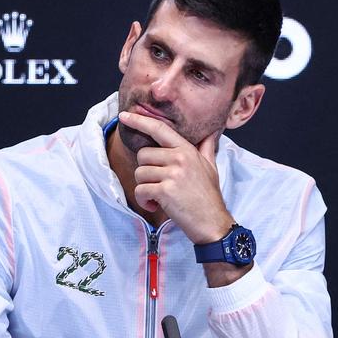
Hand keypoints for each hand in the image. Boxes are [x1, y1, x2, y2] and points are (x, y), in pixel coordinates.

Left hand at [118, 110, 232, 244]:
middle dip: (145, 172)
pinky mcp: (165, 190)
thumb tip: (210, 133)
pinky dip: (144, 201)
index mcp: (187, 150)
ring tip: (159, 197)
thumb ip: (206, 148)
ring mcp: (172, 174)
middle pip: (143, 155)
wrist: (212, 222)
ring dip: (144, 188)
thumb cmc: (209, 196)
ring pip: (139, 174)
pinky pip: (141, 190)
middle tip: (159, 184)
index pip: (159, 129)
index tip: (125, 115)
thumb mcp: (211, 167)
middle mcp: (179, 158)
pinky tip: (156, 205)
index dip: (140, 120)